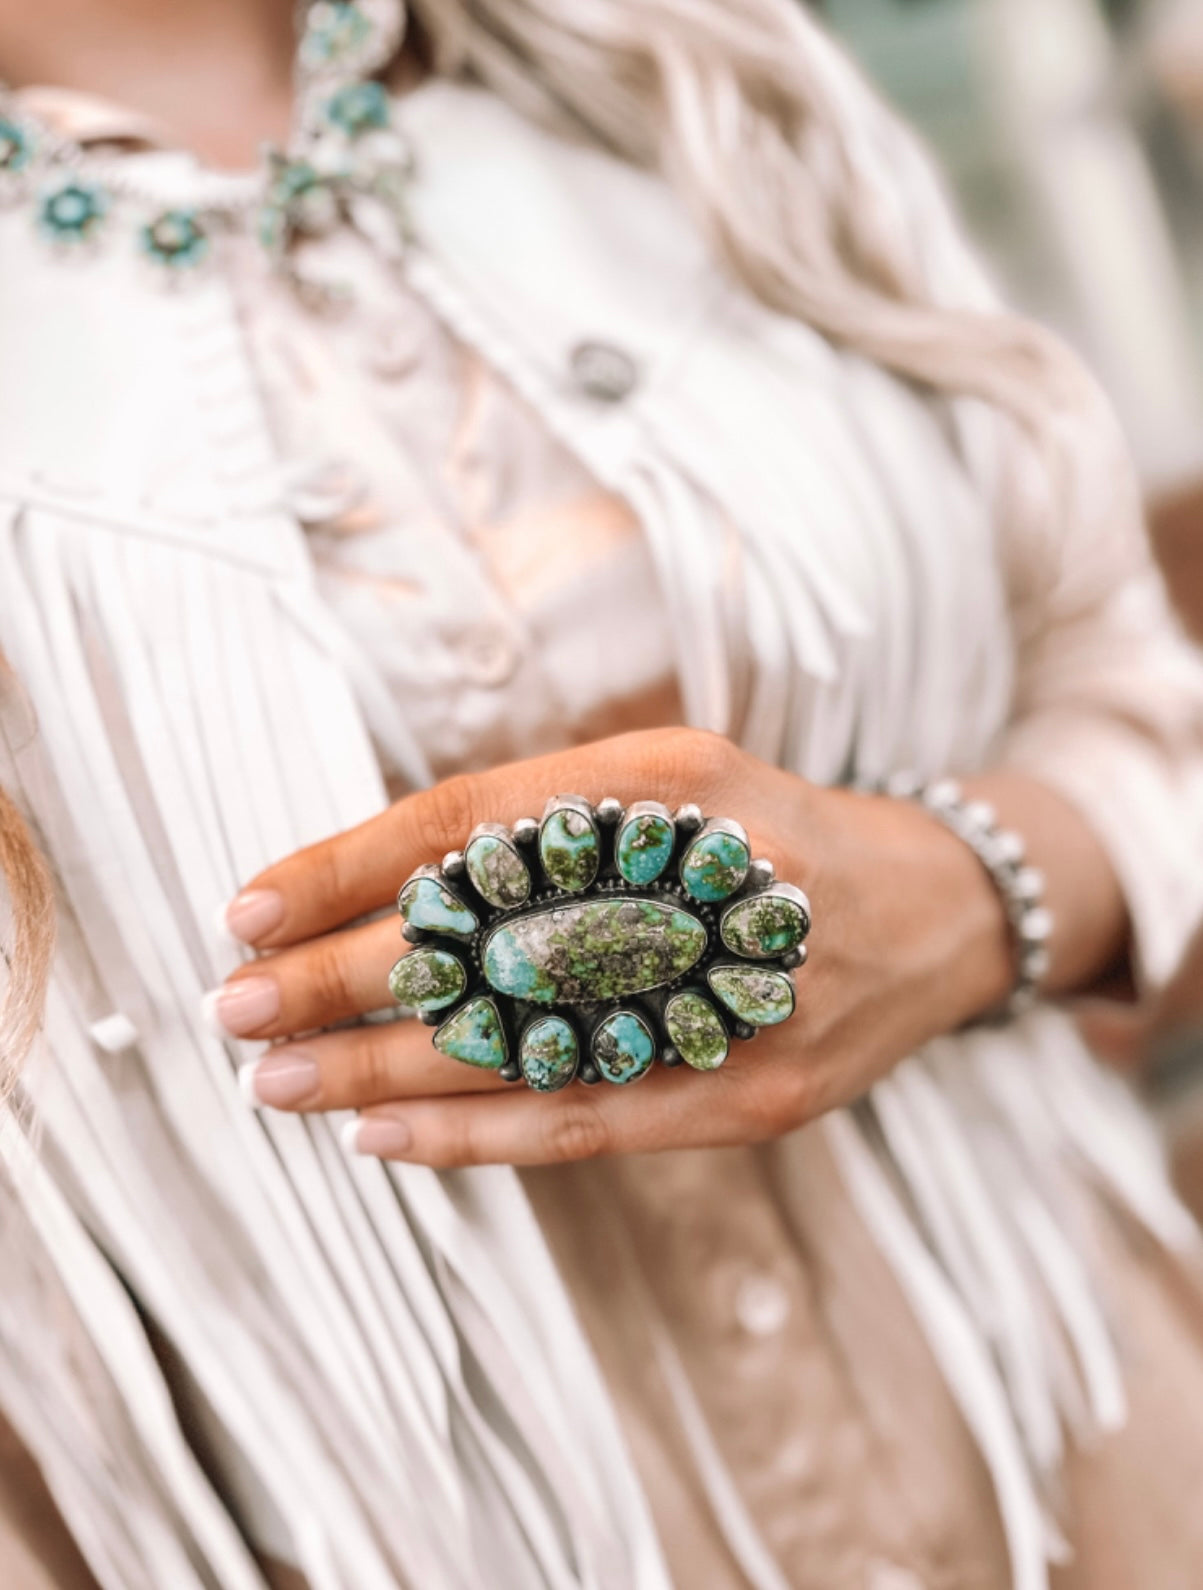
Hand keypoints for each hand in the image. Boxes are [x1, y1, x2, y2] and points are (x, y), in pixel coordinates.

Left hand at [207, 728, 1011, 1165]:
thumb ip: (548, 822)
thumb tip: (372, 885)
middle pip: (493, 938)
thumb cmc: (770, 840)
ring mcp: (738, 994)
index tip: (250, 906)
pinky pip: (592, 1118)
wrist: (934, 913)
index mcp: (674, 779)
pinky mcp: (757, 1091)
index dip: (354, 865)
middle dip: (347, 979)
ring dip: (388, 1069)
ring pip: (529, 1042)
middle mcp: (707, 878)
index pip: (478, 821)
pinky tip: (384, 1137)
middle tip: (234, 1007)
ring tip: (279, 1082)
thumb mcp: (674, 784)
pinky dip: (477, 1134)